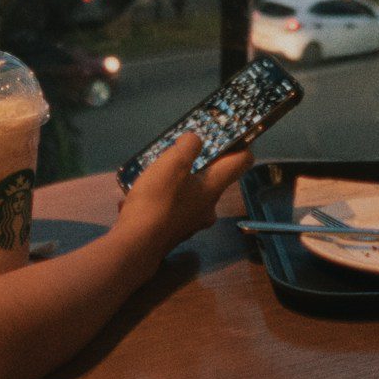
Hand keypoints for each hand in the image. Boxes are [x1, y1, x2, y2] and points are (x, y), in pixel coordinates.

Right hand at [114, 133, 253, 256]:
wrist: (136, 245)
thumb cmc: (158, 200)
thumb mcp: (173, 163)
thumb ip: (188, 145)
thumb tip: (195, 141)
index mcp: (214, 188)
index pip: (242, 162)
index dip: (241, 144)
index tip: (231, 133)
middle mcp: (208, 208)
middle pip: (214, 179)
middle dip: (202, 163)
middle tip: (183, 151)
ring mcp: (192, 223)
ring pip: (192, 194)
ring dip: (179, 181)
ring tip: (158, 172)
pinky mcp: (174, 232)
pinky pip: (174, 207)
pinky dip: (163, 198)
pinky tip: (143, 195)